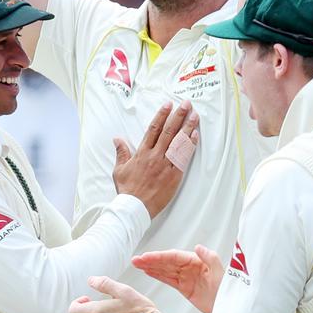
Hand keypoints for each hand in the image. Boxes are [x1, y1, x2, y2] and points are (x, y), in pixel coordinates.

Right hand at [111, 100, 199, 216]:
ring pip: (178, 142)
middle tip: (186, 104)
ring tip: (195, 115)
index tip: (168, 105)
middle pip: (168, 132)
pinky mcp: (174, 176)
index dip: (161, 116)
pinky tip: (195, 135)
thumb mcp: (119, 169)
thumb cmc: (127, 190)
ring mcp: (165, 165)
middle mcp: (154, 156)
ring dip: (188, 127)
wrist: (135, 208)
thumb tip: (117, 139)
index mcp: (141, 153)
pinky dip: (189, 146)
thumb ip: (121, 152)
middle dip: (178, 116)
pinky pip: (183, 157)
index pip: (153, 129)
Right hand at [132, 244, 223, 312]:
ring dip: (151, 267)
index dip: (159, 257)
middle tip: (136, 260)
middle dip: (151, 261)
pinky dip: (158, 276)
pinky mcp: (185, 289)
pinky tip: (147, 272)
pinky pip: (168, 280)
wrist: (231, 310)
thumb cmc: (228, 290)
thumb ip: (210, 258)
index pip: (174, 257)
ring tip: (136, 264)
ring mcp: (187, 278)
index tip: (146, 257)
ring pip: (165, 270)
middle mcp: (190, 268)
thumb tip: (197, 247)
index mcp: (198, 261)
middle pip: (167, 262)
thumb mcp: (221, 274)